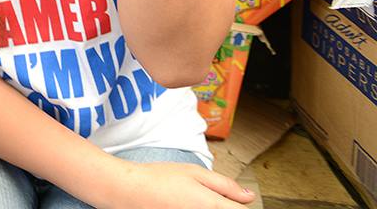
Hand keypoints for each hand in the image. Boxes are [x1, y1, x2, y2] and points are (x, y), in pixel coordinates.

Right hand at [104, 160, 254, 208]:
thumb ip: (225, 185)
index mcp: (213, 206)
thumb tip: (248, 197)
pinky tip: (184, 204)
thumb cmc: (159, 178)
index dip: (241, 205)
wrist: (129, 191)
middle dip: (224, 206)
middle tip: (208, 196)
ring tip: (191, 199)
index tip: (234, 199)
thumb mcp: (195, 172)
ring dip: (210, 208)